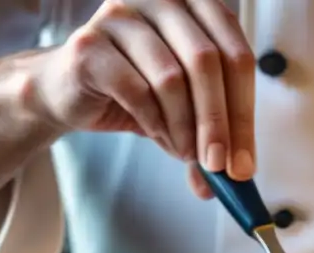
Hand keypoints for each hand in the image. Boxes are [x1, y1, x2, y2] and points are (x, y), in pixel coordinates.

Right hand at [25, 0, 254, 197]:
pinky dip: (153, 122)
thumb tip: (240, 175)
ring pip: (172, 78)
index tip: (244, 161)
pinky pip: (136, 89)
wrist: (68, 89)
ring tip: (184, 151)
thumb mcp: (187, 109)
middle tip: (219, 165)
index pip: (236, 56)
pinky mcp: (90, 44)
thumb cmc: (135, 91)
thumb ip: (215, 134)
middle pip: (207, 63)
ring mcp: (122, 15)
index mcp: (197, 5)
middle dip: (218, 124)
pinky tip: (157, 135)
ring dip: (184, 127)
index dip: (244, 111)